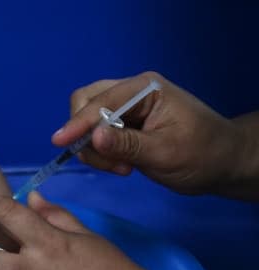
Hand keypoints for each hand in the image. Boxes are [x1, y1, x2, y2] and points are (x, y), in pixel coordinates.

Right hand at [53, 71, 249, 195]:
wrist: (221, 164)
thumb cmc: (202, 154)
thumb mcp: (165, 152)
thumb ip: (128, 145)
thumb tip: (94, 138)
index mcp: (145, 89)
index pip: (101, 101)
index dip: (79, 122)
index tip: (60, 142)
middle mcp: (131, 93)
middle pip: (87, 103)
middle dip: (86, 134)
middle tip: (108, 162)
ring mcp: (125, 109)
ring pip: (87, 122)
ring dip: (94, 149)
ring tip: (121, 168)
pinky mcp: (122, 126)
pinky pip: (96, 136)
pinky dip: (101, 154)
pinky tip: (123, 166)